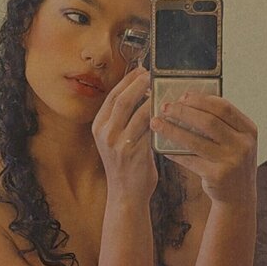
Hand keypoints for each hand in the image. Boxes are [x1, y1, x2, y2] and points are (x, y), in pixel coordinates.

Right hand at [92, 68, 157, 198]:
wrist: (126, 195)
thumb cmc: (126, 165)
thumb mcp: (116, 140)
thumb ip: (124, 120)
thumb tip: (141, 94)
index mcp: (99, 126)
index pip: (112, 96)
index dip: (127, 81)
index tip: (140, 70)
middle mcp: (105, 133)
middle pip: (122, 100)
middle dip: (137, 84)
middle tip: (151, 74)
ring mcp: (117, 143)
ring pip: (136, 111)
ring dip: (151, 98)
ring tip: (163, 90)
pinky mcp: (133, 152)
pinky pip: (148, 128)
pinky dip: (159, 117)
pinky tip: (168, 111)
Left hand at [149, 92, 257, 203]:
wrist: (238, 197)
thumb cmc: (231, 162)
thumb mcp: (235, 141)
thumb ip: (220, 123)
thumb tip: (186, 103)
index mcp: (249, 130)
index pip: (223, 107)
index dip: (201, 100)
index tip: (182, 95)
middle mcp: (243, 145)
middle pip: (209, 122)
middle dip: (183, 112)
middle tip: (165, 107)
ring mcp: (232, 161)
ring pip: (196, 141)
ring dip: (173, 130)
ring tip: (157, 123)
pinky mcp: (218, 176)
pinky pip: (190, 160)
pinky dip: (174, 152)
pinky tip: (163, 147)